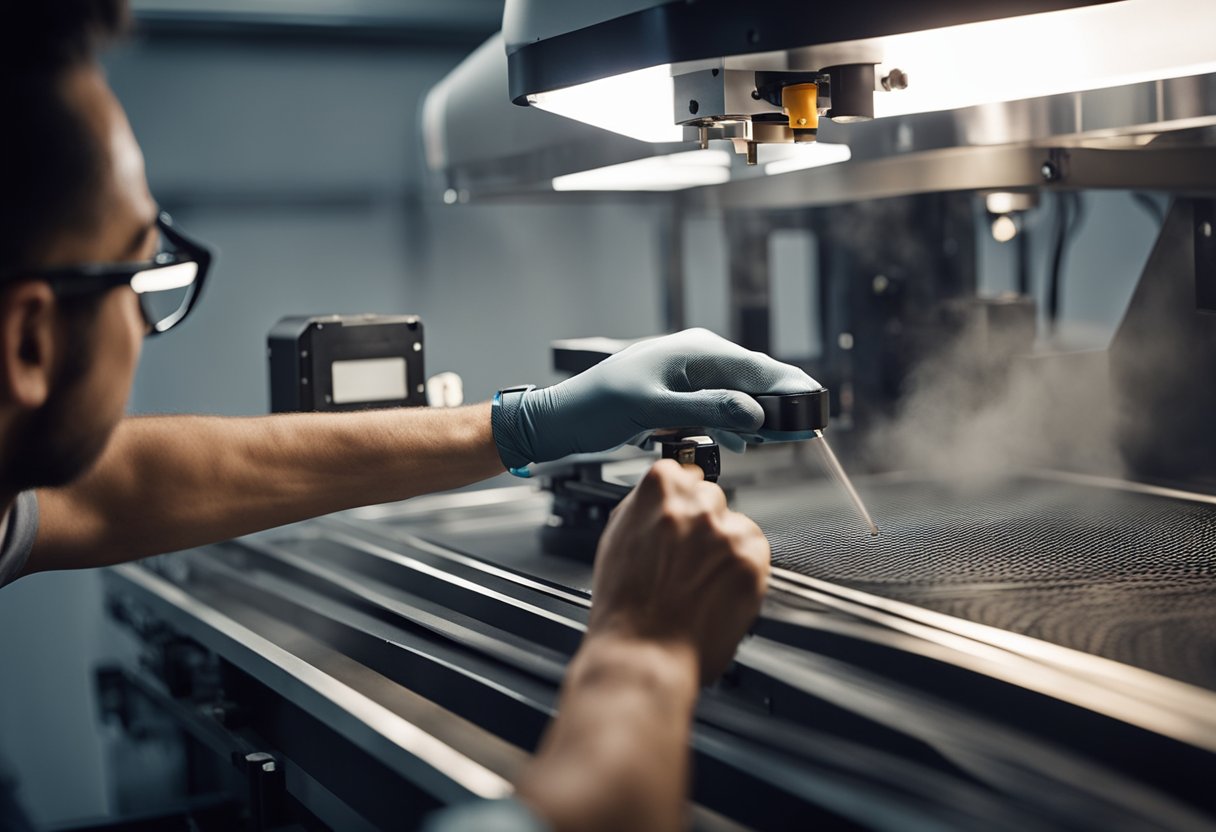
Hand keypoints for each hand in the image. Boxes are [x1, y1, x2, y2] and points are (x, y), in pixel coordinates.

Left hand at [491, 328, 818, 468]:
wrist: (562, 418)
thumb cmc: (598, 406)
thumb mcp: (653, 408)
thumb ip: (706, 409)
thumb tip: (754, 412)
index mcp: (695, 351)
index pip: (755, 367)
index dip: (789, 387)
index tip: (814, 406)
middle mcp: (697, 358)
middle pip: (752, 380)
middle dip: (776, 406)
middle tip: (800, 432)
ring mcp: (688, 378)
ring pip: (737, 397)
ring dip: (753, 419)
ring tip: (770, 441)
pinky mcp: (679, 397)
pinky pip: (717, 408)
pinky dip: (730, 424)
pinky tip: (736, 441)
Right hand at [588, 459, 770, 684]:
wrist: (644, 653)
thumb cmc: (624, 608)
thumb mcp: (617, 537)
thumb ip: (644, 507)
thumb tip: (662, 495)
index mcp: (660, 488)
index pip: (683, 472)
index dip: (681, 498)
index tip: (679, 515)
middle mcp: (697, 504)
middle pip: (712, 498)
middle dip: (702, 523)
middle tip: (686, 558)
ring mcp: (727, 532)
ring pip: (736, 526)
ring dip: (724, 547)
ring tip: (699, 580)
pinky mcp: (752, 561)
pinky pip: (755, 552)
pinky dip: (742, 568)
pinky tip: (715, 589)